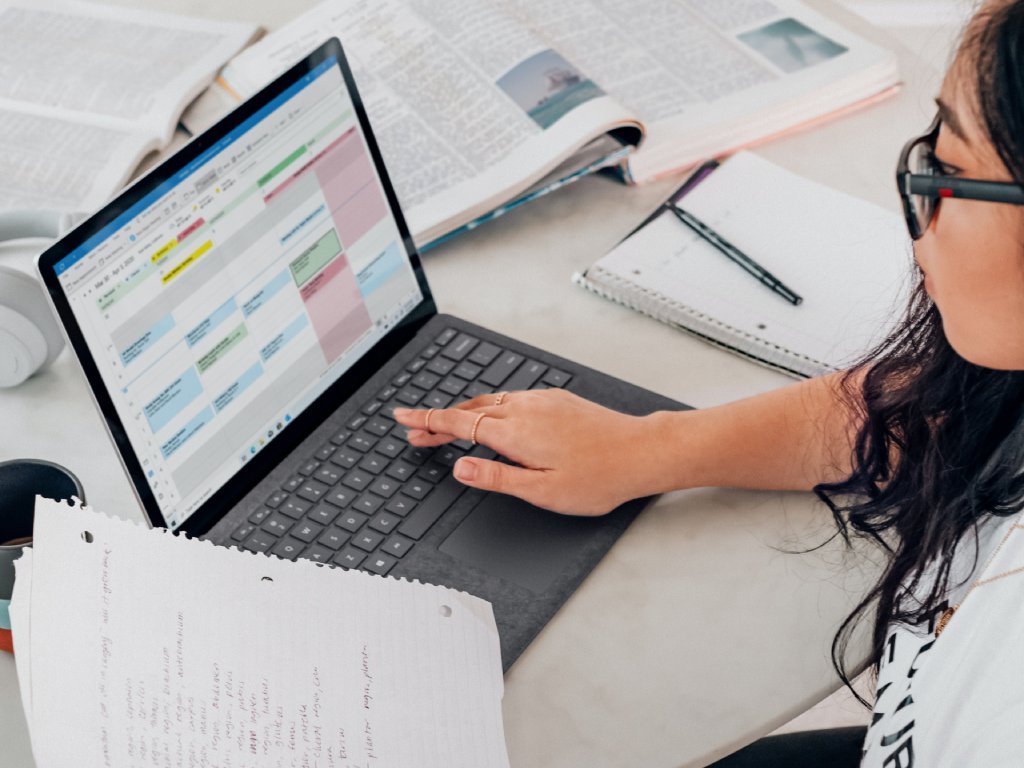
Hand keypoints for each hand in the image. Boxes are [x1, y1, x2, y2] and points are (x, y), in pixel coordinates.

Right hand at [393, 389, 670, 515]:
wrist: (640, 451)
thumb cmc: (598, 477)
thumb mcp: (541, 491)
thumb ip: (496, 478)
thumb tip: (460, 468)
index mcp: (515, 433)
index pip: (457, 423)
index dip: (426, 421)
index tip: (403, 417)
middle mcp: (525, 409)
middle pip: (468, 410)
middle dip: (438, 420)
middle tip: (415, 431)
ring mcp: (541, 401)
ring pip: (489, 402)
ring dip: (462, 413)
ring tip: (446, 427)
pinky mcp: (556, 399)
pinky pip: (510, 398)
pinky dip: (489, 407)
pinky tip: (491, 418)